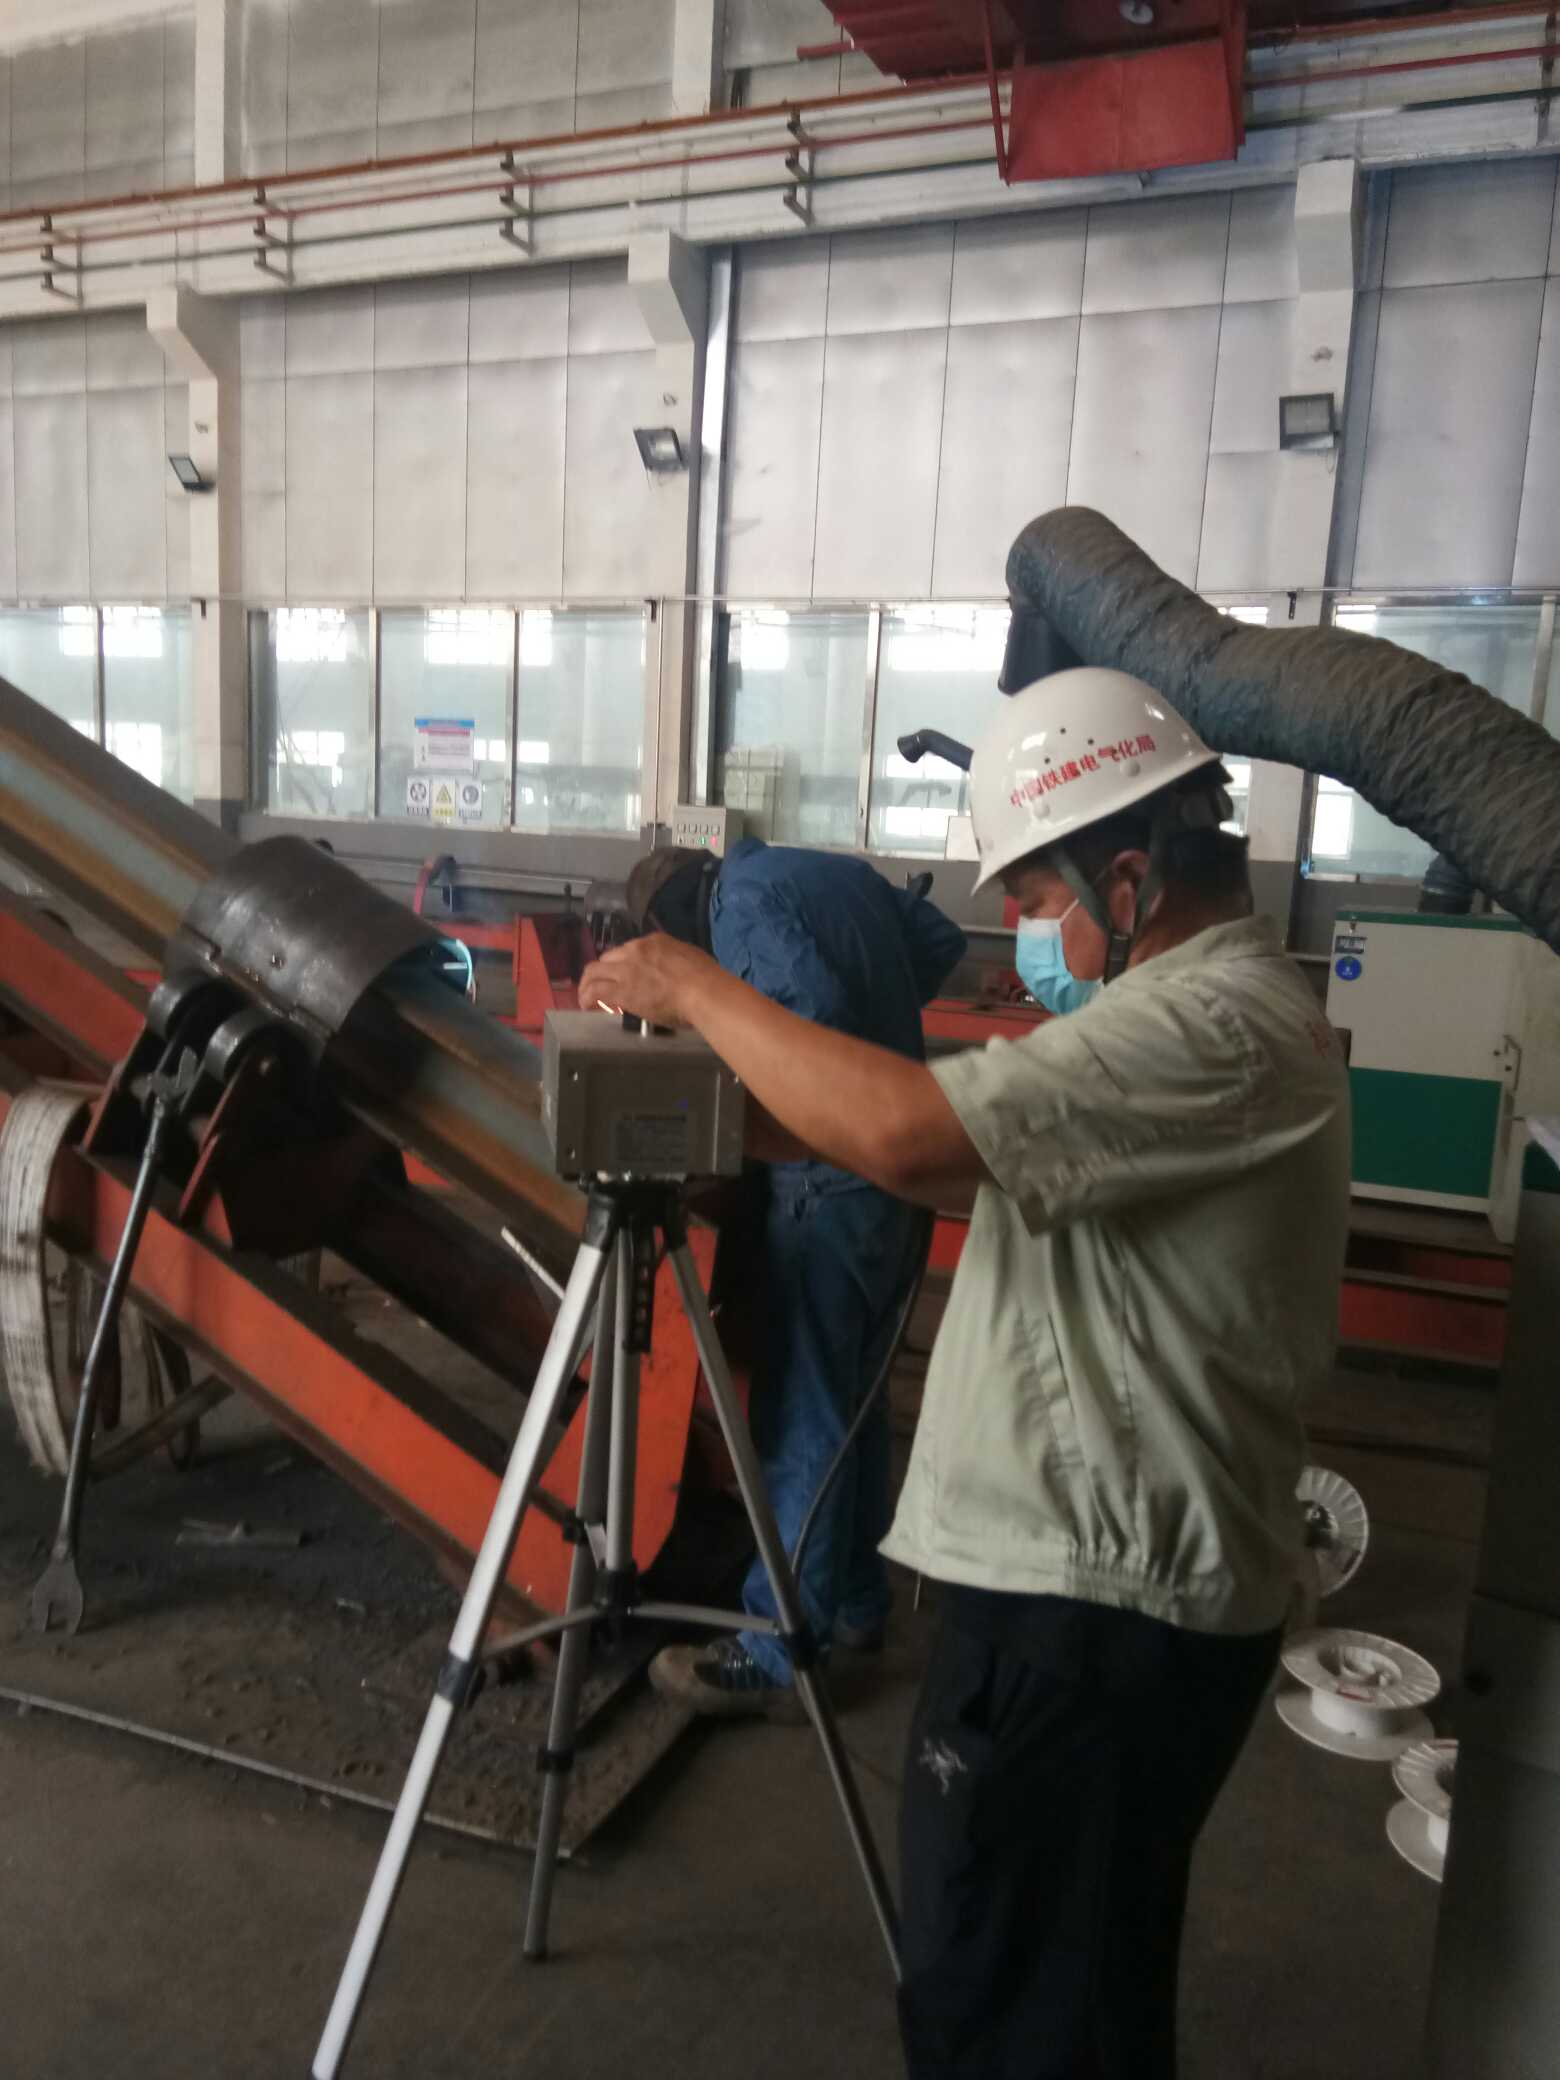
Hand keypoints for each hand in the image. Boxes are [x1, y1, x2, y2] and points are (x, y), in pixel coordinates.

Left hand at [577, 936, 716, 1029]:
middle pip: (608, 958)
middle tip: (603, 987)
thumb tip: (675, 972)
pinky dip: (586, 998)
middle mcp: (635, 950)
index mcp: (654, 942)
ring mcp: (626, 970)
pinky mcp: (621, 991)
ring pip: (594, 972)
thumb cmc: (706, 978)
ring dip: (587, 984)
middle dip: (603, 972)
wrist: (702, 991)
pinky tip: (585, 1006)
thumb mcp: (690, 958)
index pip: (629, 950)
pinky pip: (595, 991)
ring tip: (585, 997)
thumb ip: (676, 961)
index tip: (625, 976)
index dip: (623, 964)